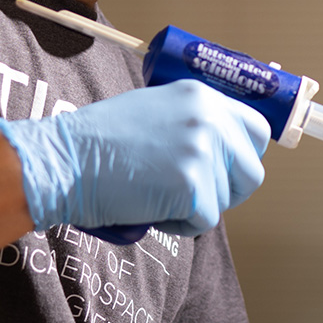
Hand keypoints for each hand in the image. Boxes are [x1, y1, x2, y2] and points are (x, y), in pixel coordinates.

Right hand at [0, 80, 268, 240]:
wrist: (66, 160)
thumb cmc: (99, 141)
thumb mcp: (156, 110)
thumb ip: (194, 122)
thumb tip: (224, 148)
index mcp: (203, 97)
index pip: (256, 129)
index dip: (243, 155)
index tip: (228, 170)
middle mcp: (210, 120)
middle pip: (250, 172)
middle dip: (226, 190)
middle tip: (189, 193)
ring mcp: (203, 153)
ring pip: (225, 200)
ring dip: (196, 207)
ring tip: (156, 192)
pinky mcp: (193, 187)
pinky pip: (204, 222)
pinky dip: (179, 225)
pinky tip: (150, 207)